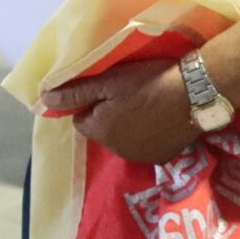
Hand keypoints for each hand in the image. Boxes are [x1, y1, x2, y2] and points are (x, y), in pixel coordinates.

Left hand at [38, 59, 200, 164]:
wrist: (197, 92)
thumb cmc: (148, 81)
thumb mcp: (108, 81)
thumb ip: (74, 93)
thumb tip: (43, 100)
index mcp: (99, 131)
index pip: (82, 119)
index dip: (92, 103)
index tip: (110, 89)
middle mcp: (117, 151)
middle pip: (103, 131)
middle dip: (109, 115)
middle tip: (130, 94)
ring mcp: (142, 157)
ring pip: (123, 139)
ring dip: (129, 125)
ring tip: (147, 104)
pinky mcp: (163, 157)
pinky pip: (145, 145)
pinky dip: (148, 134)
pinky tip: (161, 118)